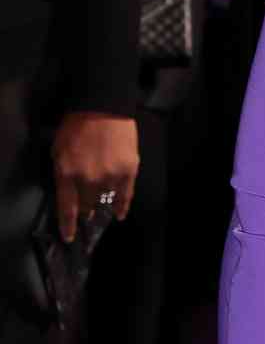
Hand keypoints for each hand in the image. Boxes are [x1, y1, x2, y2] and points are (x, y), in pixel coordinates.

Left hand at [52, 110, 137, 241]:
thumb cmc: (76, 125)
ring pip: (104, 200)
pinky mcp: (128, 171)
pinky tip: (119, 214)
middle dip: (85, 210)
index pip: (67, 208)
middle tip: (87, 213)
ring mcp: (109, 176)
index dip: (68, 225)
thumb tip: (69, 192)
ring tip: (102, 206)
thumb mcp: (58, 149)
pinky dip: (121, 206)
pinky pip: (124, 196)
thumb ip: (62, 172)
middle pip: (87, 205)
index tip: (69, 237)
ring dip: (102, 203)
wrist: (103, 107)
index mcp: (67, 173)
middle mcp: (88, 179)